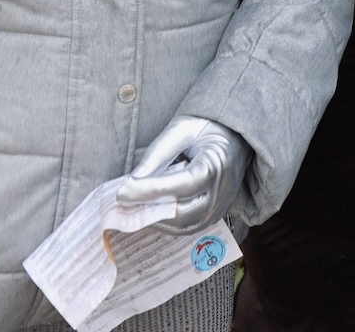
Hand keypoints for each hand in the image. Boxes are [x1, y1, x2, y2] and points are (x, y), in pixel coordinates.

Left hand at [116, 117, 252, 233]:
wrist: (235, 135)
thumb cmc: (206, 127)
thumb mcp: (180, 130)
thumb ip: (157, 155)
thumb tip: (131, 182)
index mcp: (216, 164)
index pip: (180, 185)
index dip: (149, 192)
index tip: (121, 193)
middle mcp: (221, 192)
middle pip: (181, 212)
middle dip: (146, 210)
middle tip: (119, 206)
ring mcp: (220, 207)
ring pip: (183, 225)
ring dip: (153, 221)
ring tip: (129, 211)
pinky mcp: (215, 215)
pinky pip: (187, 228)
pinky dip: (165, 224)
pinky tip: (148, 213)